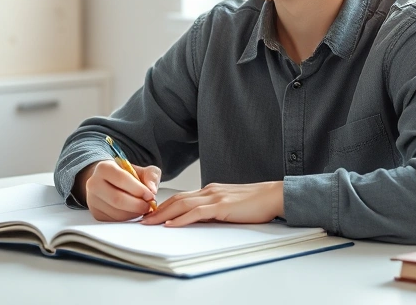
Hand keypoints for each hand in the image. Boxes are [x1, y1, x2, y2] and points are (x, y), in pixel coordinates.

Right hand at [77, 160, 161, 221]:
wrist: (109, 181)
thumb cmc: (126, 176)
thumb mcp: (141, 170)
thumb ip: (151, 176)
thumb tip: (152, 190)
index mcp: (104, 168)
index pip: (122, 179)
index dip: (138, 189)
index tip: (150, 195)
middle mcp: (94, 183)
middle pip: (117, 199)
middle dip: (137, 205)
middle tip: (149, 205)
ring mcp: (93, 200)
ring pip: (116, 212)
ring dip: (134, 213)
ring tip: (142, 207)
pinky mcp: (96, 213)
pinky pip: (114, 220)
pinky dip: (128, 218)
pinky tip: (133, 211)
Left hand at [140, 181, 283, 226]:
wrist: (274, 196)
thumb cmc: (255, 203)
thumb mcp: (230, 205)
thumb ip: (214, 210)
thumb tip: (198, 220)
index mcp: (211, 190)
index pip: (181, 197)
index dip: (164, 206)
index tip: (151, 215)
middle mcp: (210, 190)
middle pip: (176, 199)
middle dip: (157, 210)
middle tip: (142, 219)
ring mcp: (215, 197)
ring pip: (182, 204)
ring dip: (163, 215)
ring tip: (149, 223)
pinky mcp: (222, 206)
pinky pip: (196, 213)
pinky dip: (181, 219)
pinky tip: (171, 225)